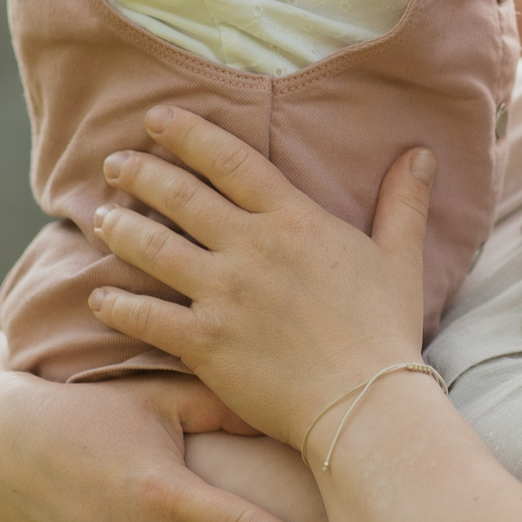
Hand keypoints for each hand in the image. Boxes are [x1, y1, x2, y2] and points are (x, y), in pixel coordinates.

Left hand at [86, 108, 433, 452]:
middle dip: (141, 174)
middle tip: (114, 163)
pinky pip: (148, 318)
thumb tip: (422, 153)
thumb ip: (403, 202)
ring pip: (154, 250)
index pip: (230, 160)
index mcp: (294, 221)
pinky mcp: (205, 344)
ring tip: (100, 217)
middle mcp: (250, 250)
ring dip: (120, 230)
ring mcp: (223, 296)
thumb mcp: (400, 257)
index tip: (157, 119)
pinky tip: (99, 298)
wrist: (365, 403)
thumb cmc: (385, 330)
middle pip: (180, 197)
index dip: (188, 134)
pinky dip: (118, 306)